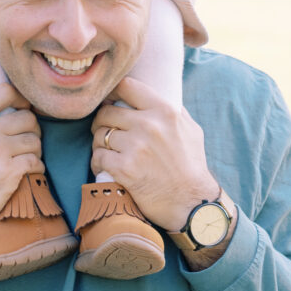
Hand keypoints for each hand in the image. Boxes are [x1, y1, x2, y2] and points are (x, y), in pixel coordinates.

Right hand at [0, 81, 40, 290]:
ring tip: (28, 157)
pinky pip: (36, 162)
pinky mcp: (9, 172)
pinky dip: (37, 167)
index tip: (25, 107)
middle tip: (28, 139)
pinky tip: (30, 172)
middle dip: (31, 128)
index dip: (21, 97)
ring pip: (34, 140)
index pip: (4, 91)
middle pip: (26, 117)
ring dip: (35, 149)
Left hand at [90, 76, 224, 234]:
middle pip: (106, 112)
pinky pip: (98, 156)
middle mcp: (149, 125)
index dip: (113, 93)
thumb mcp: (191, 130)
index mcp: (165, 111)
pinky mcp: (124, 169)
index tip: (110, 102)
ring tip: (107, 151)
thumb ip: (172, 110)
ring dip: (99, 143)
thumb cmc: (192, 167)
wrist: (193, 204)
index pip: (126, 87)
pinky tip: (105, 167)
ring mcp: (136, 147)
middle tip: (105, 132)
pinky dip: (98, 162)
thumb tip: (150, 96)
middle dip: (102, 122)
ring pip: (99, 135)